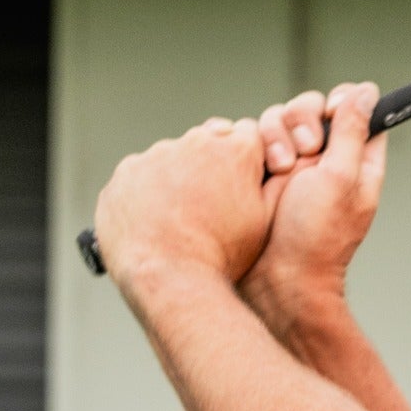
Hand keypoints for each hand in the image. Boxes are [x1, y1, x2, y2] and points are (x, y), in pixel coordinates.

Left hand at [93, 117, 276, 296]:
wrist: (169, 276)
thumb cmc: (224, 255)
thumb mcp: (266, 223)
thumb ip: (276, 185)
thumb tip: (285, 165)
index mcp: (234, 150)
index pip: (248, 134)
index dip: (248, 157)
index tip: (244, 180)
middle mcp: (193, 142)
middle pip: (208, 141)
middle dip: (212, 164)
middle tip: (213, 204)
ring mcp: (154, 155)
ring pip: (172, 159)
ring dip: (178, 178)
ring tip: (182, 220)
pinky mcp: (125, 173)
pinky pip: (140, 177)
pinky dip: (147, 193)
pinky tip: (156, 222)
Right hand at [240, 83, 386, 342]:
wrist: (275, 277)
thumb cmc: (316, 237)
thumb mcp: (340, 178)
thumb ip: (351, 132)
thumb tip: (367, 92)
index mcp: (355, 162)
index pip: (355, 112)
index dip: (342, 102)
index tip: (331, 110)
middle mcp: (323, 160)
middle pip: (310, 109)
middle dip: (303, 118)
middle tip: (305, 148)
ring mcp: (290, 166)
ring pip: (277, 119)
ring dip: (275, 133)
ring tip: (277, 166)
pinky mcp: (259, 172)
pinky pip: (251, 137)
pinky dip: (253, 142)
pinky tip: (258, 165)